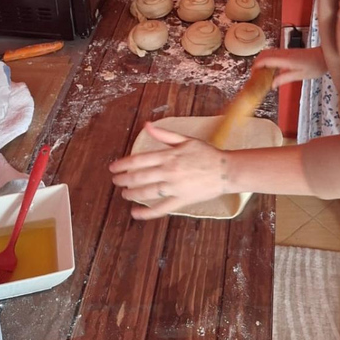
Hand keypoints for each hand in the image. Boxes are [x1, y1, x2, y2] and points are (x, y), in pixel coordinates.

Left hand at [109, 122, 230, 219]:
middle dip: (123, 179)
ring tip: (124, 194)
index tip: (113, 168)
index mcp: (168, 156)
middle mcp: (168, 171)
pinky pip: (161, 208)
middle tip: (115, 181)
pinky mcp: (181, 200)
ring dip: (132, 193)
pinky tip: (135, 213)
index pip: (139, 160)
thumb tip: (147, 125)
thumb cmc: (206, 154)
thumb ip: (164, 134)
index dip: (123, 164)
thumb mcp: (185, 140)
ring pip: (146, 192)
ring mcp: (174, 187)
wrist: (225, 170)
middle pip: (139, 177)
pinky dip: (147, 212)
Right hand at [253, 47, 326, 86]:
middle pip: (264, 53)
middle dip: (256, 63)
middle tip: (254, 75)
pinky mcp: (288, 52)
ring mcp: (286, 51)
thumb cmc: (316, 66)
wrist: (325, 56)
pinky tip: (270, 69)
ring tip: (260, 73)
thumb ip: (285, 78)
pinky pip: (273, 53)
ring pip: (268, 52)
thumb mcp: (301, 75)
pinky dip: (267, 59)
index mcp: (286, 59)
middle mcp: (284, 53)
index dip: (257, 65)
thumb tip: (272, 84)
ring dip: (261, 60)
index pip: (266, 59)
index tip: (252, 74)